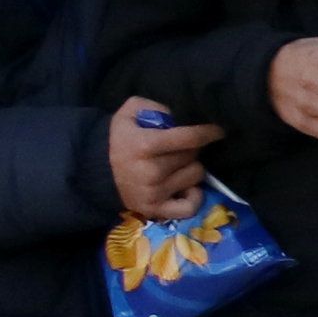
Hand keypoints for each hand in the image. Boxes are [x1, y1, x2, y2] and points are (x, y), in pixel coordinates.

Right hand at [107, 98, 220, 222]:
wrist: (98, 171)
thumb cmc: (120, 139)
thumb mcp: (129, 113)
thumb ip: (154, 106)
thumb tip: (178, 116)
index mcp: (144, 145)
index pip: (189, 138)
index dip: (208, 132)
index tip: (219, 130)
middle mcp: (150, 171)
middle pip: (193, 156)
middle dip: (192, 149)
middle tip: (180, 148)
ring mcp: (154, 193)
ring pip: (196, 176)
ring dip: (191, 169)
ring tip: (176, 166)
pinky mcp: (155, 210)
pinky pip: (190, 207)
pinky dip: (193, 197)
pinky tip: (186, 188)